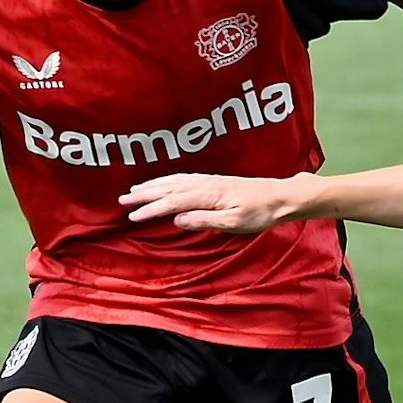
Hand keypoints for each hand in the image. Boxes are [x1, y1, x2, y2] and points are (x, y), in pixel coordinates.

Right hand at [120, 173, 297, 233]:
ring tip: (135, 191)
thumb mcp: (234, 223)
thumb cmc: (260, 213)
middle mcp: (206, 184)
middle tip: (122, 200)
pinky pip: (184, 178)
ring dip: (153, 185)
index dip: (151, 209)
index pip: (173, 202)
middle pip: (169, 188)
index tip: (133, 216)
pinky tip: (164, 183)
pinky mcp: (215, 181)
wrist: (280, 196)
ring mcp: (210, 181)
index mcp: (208, 195)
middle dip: (145, 194)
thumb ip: (205, 220)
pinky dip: (168, 180)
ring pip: (175, 181)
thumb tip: (178, 220)